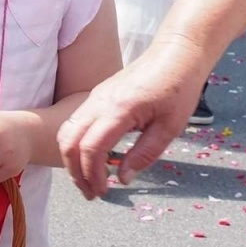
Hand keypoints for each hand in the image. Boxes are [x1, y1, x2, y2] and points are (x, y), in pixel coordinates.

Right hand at [56, 40, 205, 198]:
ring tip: (88, 178)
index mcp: (119, 110)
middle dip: (75, 172)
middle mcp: (98, 103)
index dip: (93, 174)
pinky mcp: (95, 97)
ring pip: (65, 132)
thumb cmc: (179, 88)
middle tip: (91, 192)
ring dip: (71, 159)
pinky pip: (73, 123)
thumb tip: (124, 179)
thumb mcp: (170, 127)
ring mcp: (93, 98)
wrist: (176, 54)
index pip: (91, 148)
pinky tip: (91, 157)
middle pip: (68, 142)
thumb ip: (144, 154)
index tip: (104, 191)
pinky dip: (75, 145)